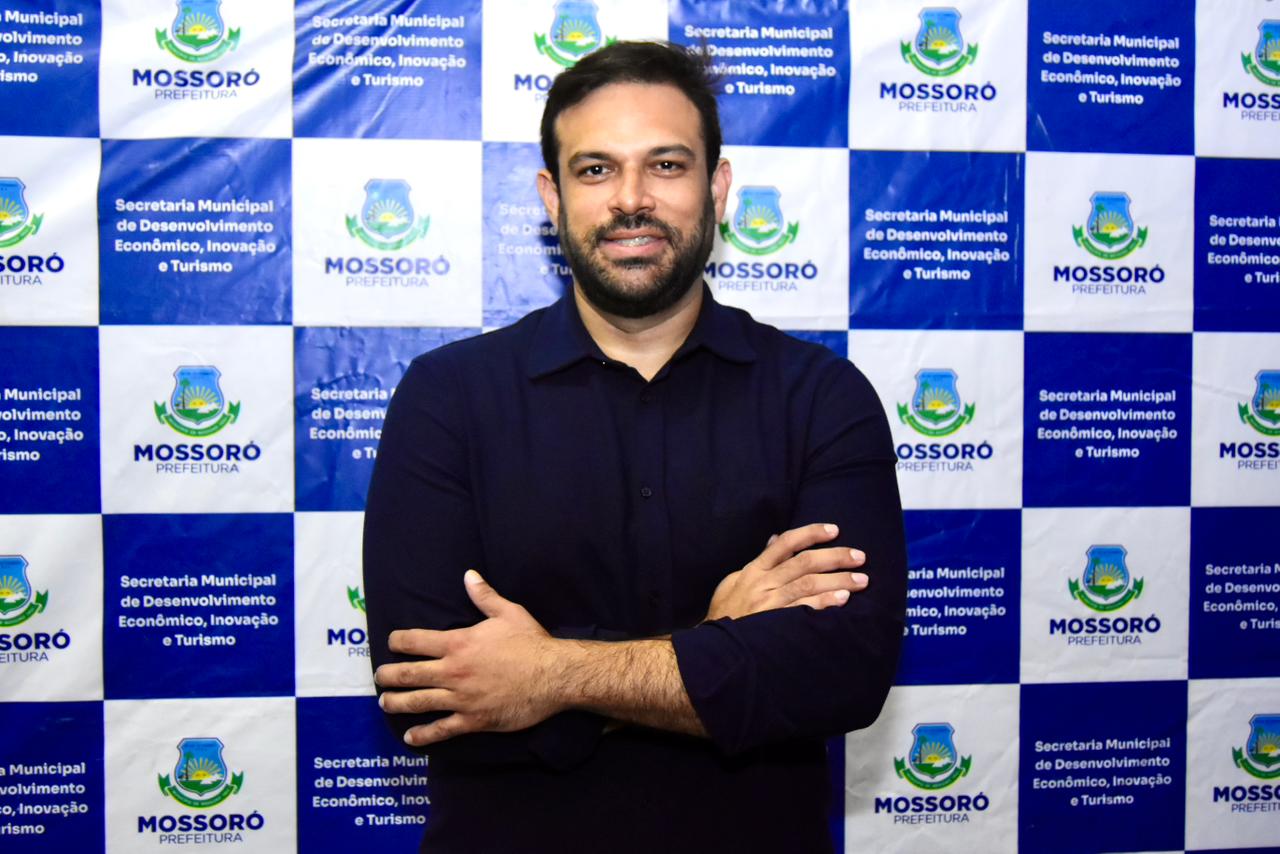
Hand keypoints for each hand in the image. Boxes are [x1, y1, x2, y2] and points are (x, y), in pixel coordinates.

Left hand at [375, 570, 564, 745]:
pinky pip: (442, 729)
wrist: (553, 675)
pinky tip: (410, 737)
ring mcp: (461, 698)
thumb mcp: (508, 612)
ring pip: (419, 702)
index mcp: (458, 643)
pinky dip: (424, 735)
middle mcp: (453, 671)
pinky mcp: (473, 720)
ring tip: (385, 703)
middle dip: (389, 675)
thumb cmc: (531, 642)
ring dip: (397, 703)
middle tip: (379, 677)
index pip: (416, 641)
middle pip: (409, 674)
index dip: (398, 641)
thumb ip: (484, 595)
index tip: (391, 642)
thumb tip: (468, 574)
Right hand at [705, 523, 867, 620]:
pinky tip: (842, 600)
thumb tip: (775, 541)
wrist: (711, 646)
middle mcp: (762, 582)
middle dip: (835, 557)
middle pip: (804, 562)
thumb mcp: (734, 581)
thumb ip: (758, 562)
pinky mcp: (773, 623)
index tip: (834, 530)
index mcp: (754, 570)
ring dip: (838, 581)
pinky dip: (824, 603)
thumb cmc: (725, 614)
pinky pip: (803, 610)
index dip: (811, 533)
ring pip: (808, 584)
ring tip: (860, 580)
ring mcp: (768, 603)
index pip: (785, 543)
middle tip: (859, 557)